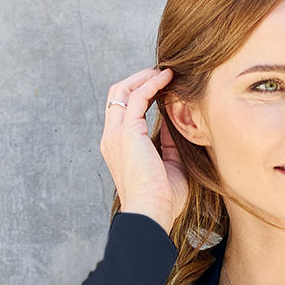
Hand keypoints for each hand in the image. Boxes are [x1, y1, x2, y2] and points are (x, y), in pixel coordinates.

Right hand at [99, 66, 188, 233]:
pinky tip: (168, 78)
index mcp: (117, 147)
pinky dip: (152, 83)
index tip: (161, 87)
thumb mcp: (169, 164)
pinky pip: (138, 96)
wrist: (151, 214)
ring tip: (166, 71)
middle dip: (138, 79)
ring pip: (123, 89)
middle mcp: (111, 137)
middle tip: (162, 73)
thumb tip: (172, 121)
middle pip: (117, 94)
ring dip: (144, 77)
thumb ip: (168, 142)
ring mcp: (116, 134)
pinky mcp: (127, 132)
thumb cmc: (162, 199)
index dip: (139, 94)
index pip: (122, 110)